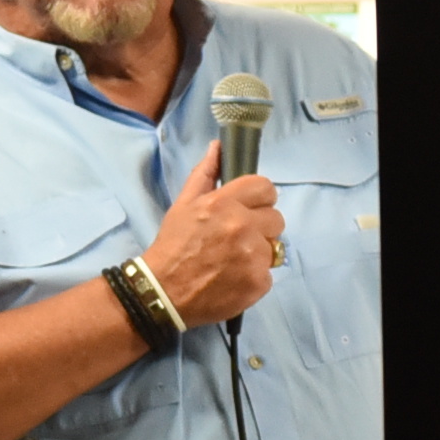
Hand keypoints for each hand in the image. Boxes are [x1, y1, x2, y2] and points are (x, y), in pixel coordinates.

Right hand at [147, 149, 283, 326]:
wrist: (163, 292)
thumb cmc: (173, 245)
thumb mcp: (183, 204)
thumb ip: (205, 174)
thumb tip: (219, 147)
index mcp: (223, 203)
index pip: (266, 187)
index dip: (259, 199)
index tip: (249, 209)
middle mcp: (242, 226)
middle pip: (276, 218)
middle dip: (260, 227)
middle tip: (236, 238)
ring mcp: (253, 255)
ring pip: (274, 246)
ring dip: (258, 252)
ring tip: (232, 259)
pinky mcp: (259, 281)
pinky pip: (269, 272)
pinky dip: (255, 276)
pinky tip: (234, 278)